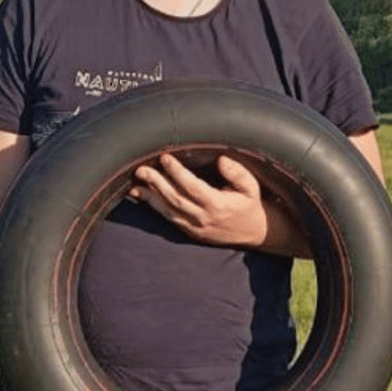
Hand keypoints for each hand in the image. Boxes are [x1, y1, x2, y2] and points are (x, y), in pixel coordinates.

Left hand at [131, 154, 298, 254]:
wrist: (255, 233)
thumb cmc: (250, 204)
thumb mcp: (251, 187)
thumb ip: (237, 173)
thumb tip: (221, 160)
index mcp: (219, 205)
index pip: (193, 187)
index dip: (177, 172)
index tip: (165, 158)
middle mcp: (204, 218)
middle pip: (176, 199)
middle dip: (157, 183)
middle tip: (142, 169)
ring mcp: (196, 227)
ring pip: (169, 212)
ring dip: (150, 197)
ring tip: (136, 183)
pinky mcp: (191, 232)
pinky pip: (169, 219)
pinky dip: (154, 208)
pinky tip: (142, 196)